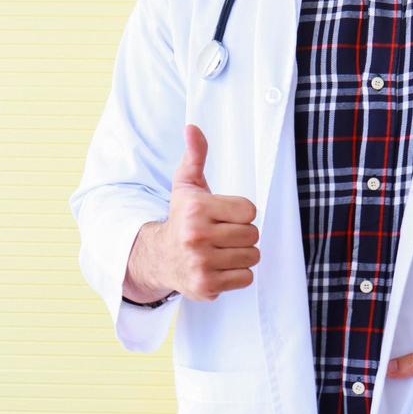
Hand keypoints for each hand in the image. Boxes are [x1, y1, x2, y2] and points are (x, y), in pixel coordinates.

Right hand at [159, 124, 260, 301]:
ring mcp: (201, 264)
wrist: (158, 257)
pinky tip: (219, 266)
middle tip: (222, 234)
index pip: (250, 211)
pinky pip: (246, 278)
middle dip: (242, 234)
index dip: (241, 213)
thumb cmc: (181, 218)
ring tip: (221, 250)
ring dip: (241, 254)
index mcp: (196, 210)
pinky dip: (237, 274)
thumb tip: (192, 127)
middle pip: (252, 234)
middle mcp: (197, 237)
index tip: (224, 215)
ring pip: (252, 256)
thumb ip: (195, 155)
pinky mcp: (206, 286)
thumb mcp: (186, 185)